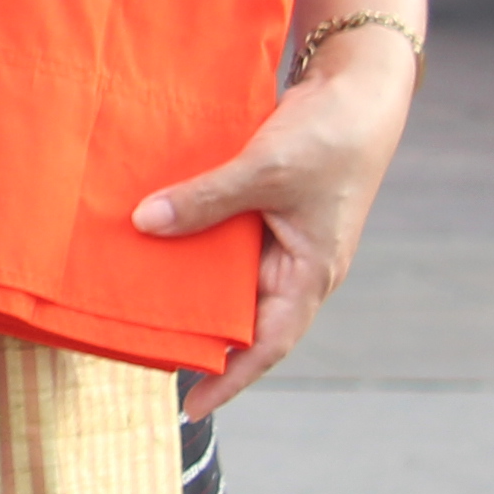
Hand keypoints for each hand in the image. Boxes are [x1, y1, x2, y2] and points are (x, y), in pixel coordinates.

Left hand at [131, 26, 421, 419]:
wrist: (358, 87)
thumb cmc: (328, 137)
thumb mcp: (264, 170)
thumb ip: (206, 199)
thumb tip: (145, 224)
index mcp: (311, 275)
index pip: (267, 345)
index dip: (229, 378)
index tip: (189, 407)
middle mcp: (297, 266)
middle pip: (243, 316)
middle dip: (200, 335)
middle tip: (141, 347)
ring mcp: (283, 238)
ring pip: (230, 276)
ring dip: (190, 283)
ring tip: (135, 298)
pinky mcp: (268, 207)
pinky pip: (227, 238)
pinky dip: (194, 240)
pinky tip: (154, 235)